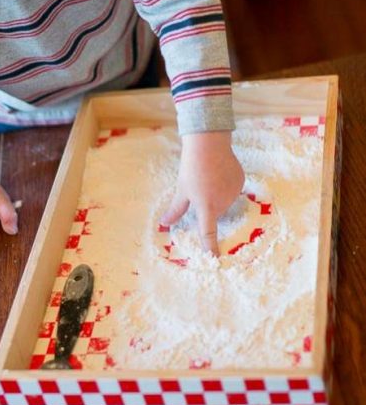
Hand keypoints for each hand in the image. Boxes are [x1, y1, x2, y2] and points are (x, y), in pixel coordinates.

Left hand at [161, 131, 243, 255]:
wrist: (209, 143)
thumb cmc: (192, 167)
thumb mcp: (181, 189)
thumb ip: (175, 210)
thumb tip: (164, 224)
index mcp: (206, 206)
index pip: (208, 233)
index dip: (211, 248)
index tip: (214, 260)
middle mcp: (223, 203)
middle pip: (214, 212)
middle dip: (207, 205)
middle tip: (199, 187)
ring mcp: (234, 193)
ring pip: (224, 201)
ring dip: (217, 195)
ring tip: (209, 176)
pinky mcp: (241, 182)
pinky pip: (232, 190)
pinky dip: (225, 185)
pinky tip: (219, 172)